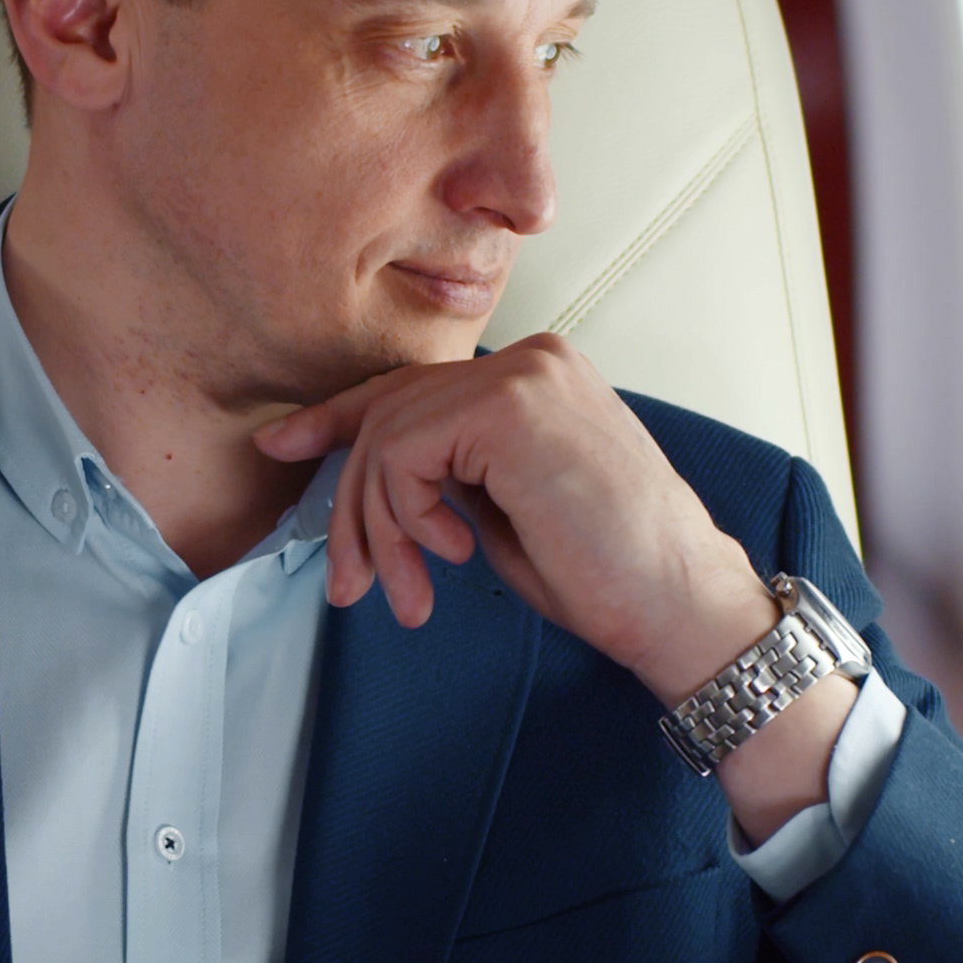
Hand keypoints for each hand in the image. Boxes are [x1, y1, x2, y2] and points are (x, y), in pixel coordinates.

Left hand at [257, 335, 856, 836]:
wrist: (679, 605)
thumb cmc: (607, 574)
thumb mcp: (502, 508)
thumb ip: (447, 470)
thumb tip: (365, 472)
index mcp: (536, 374)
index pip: (413, 385)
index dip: (337, 418)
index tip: (283, 445)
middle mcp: (531, 357)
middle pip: (388, 411)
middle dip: (355, 508)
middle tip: (355, 586)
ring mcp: (524, 375)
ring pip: (387, 435)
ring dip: (379, 529)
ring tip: (409, 592)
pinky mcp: (511, 408)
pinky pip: (404, 453)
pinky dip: (407, 515)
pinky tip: (453, 554)